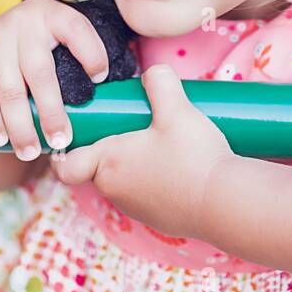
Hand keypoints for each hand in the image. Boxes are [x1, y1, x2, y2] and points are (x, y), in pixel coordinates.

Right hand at [0, 0, 109, 160]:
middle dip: (51, 112)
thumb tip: (117, 102)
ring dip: (21, 127)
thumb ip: (78, 60)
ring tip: (30, 152)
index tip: (99, 79)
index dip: (91, 53)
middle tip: (61, 141)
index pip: (76, 29)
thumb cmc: (34, 49)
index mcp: (52, 14)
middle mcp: (23, 22)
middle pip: (40, 72)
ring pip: (10, 90)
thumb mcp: (56, 40)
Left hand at [50, 63, 235, 239]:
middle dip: (107, 148)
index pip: (65, 166)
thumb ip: (160, 81)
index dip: (64, 151)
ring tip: (158, 143)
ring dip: (132, 164)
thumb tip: (153, 71)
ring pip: (121, 182)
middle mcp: (115, 191)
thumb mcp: (177, 108)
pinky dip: (153, 181)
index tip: (79, 133)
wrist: (227, 204)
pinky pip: (145, 196)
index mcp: (107, 164)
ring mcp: (136, 209)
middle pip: (95, 169)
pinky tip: (177, 166)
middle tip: (129, 126)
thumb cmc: (193, 156)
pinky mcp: (158, 219)